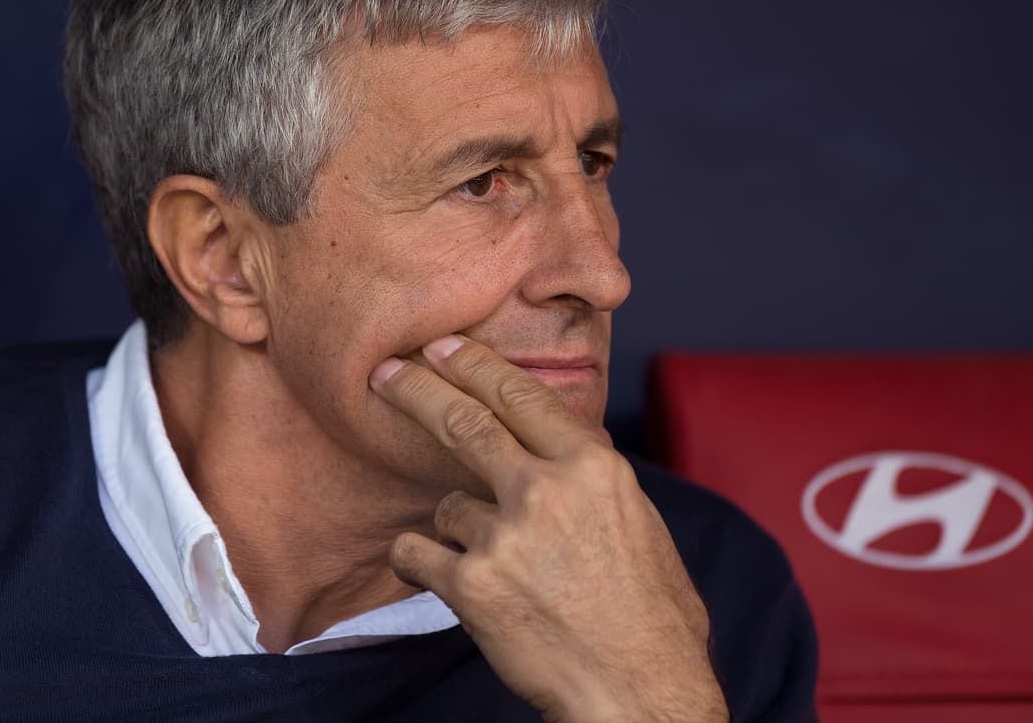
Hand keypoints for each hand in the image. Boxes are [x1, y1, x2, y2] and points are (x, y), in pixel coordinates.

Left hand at [369, 334, 728, 722]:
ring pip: (448, 505)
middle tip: (386, 370)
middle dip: (417, 388)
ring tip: (500, 568)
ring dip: (459, 527)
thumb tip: (561, 450)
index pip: (520, 396)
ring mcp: (505, 536)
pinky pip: (416, 551)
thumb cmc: (651, 617)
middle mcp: (547, 490)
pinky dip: (419, 558)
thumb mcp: (640, 524)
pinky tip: (437, 572)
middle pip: (464, 420)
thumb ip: (592, 480)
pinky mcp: (471, 585)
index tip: (442, 348)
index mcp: (594, 468)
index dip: (474, 366)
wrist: (638, 693)